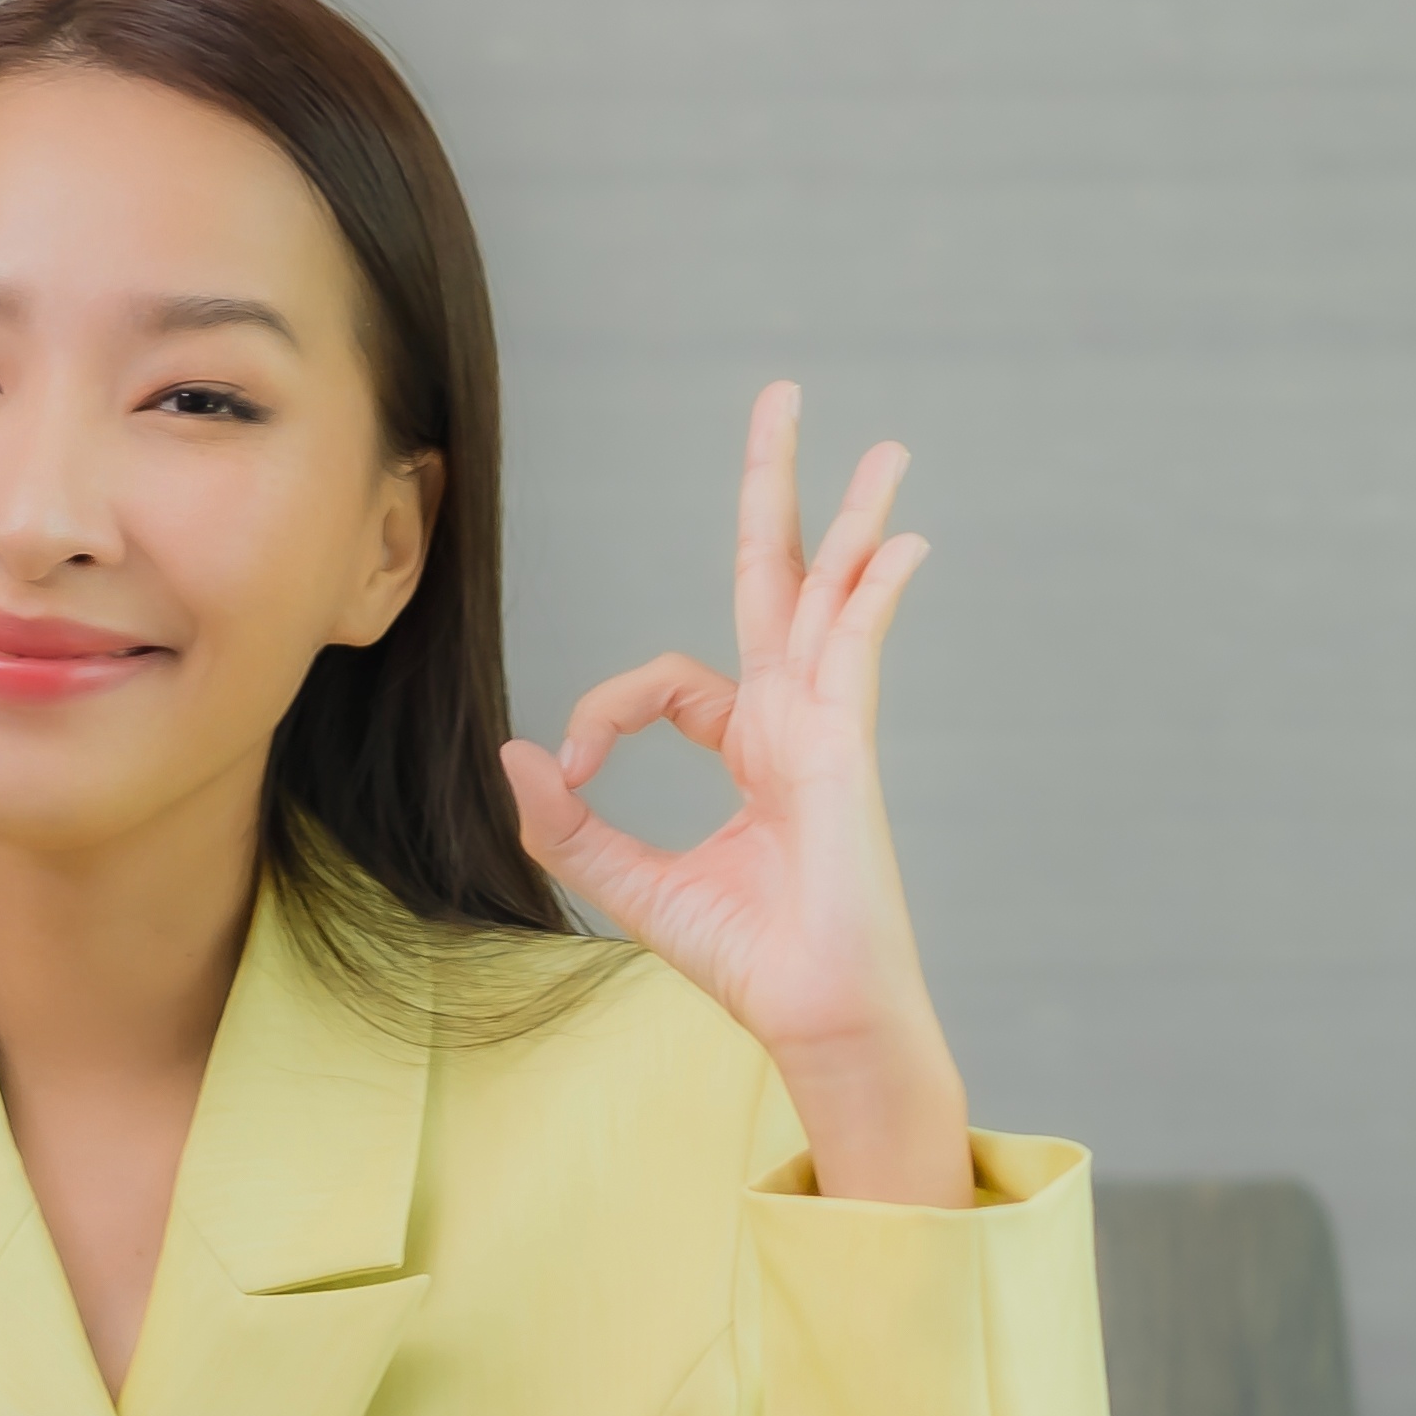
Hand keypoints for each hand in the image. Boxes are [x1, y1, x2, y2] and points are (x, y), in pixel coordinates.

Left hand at [501, 382, 976, 1208]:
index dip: (602, 709)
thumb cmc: (749, 960)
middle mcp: (794, 721)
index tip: (565, 767)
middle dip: (777, 487)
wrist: (813, 1016)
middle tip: (782, 399)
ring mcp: (827, 728)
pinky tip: (900, 547)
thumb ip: (573, 822)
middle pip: (780, 577)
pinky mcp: (845, 748)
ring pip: (833, 594)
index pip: (669, 679)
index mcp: (750, 748)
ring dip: (857, 518)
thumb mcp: (632, 883)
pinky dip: (875, 596)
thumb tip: (515, 752)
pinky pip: (857, 652)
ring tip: (886, 449)